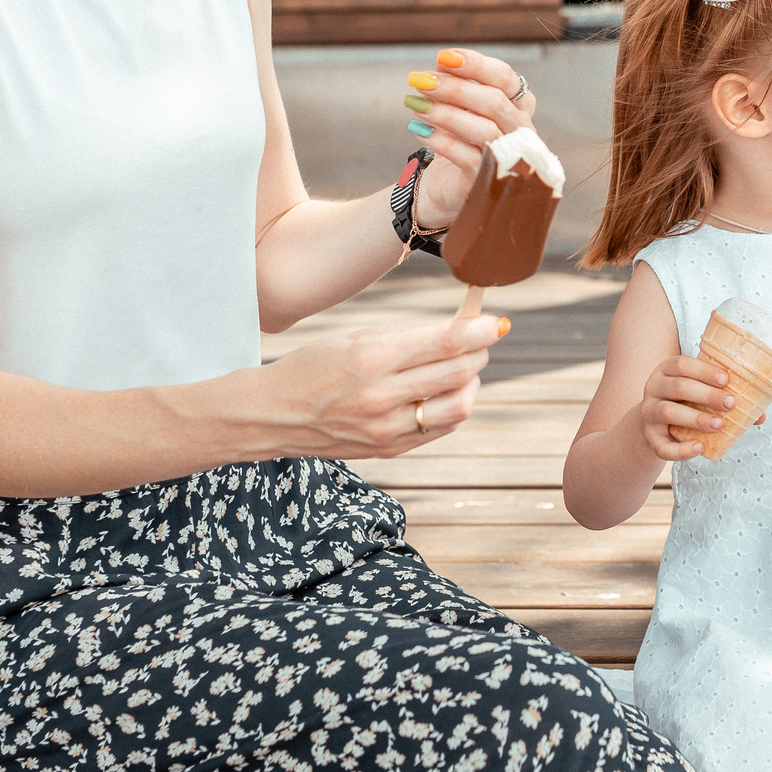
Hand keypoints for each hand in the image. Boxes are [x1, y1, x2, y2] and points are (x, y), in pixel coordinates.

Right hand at [252, 315, 502, 458]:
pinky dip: (453, 407)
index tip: (497, 322)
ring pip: (458, 406)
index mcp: (371, 358)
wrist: (274, 415)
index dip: (479, 330)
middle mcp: (382, 396)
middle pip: (459, 372)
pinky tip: (445, 393)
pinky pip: (441, 428)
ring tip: (464, 369)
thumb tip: (456, 331)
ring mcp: (386, 428)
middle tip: (481, 339)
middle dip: (480, 351)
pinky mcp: (388, 449)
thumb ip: (406, 338)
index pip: (445, 343)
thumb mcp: (354, 338)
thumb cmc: (312, 367)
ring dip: (472, 383)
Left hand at [402, 47, 538, 228]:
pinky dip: (441, 141)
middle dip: (454, 88)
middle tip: (420, 80)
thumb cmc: (460, 140)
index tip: (442, 57)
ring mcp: (509, 157)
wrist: (449, 186)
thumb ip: (458, 86)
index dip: (475, 65)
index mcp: (519, 107)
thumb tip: (442, 63)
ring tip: (414, 104)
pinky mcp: (488, 181)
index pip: (505, 78)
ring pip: (483, 129)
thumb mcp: (461, 108)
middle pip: (494, 102)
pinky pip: (467, 157)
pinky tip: (418, 130)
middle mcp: (521, 132)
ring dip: (444, 113)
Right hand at [645, 353, 731, 461]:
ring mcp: (648, 412)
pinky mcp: (650, 437)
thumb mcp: (699, 394)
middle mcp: (654, 388)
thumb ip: (724, 398)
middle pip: (678, 387)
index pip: (682, 364)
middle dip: (706, 395)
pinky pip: (662, 446)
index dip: (704, 370)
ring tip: (719, 425)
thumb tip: (760, 415)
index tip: (726, 379)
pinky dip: (681, 449)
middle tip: (731, 404)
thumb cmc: (685, 403)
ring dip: (696, 418)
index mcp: (667, 371)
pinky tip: (699, 448)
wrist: (655, 424)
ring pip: (668, 412)